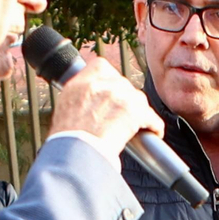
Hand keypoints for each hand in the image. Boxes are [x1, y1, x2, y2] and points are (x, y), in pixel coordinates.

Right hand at [47, 56, 164, 157]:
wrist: (75, 152)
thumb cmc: (67, 139)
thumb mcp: (64, 107)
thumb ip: (80, 95)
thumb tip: (89, 96)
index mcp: (82, 82)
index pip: (102, 67)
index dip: (110, 80)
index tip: (112, 92)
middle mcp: (102, 85)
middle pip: (124, 85)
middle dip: (125, 100)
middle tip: (122, 116)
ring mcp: (119, 96)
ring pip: (139, 100)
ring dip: (139, 113)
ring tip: (135, 127)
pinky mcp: (134, 112)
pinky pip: (152, 118)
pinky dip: (154, 126)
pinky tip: (152, 133)